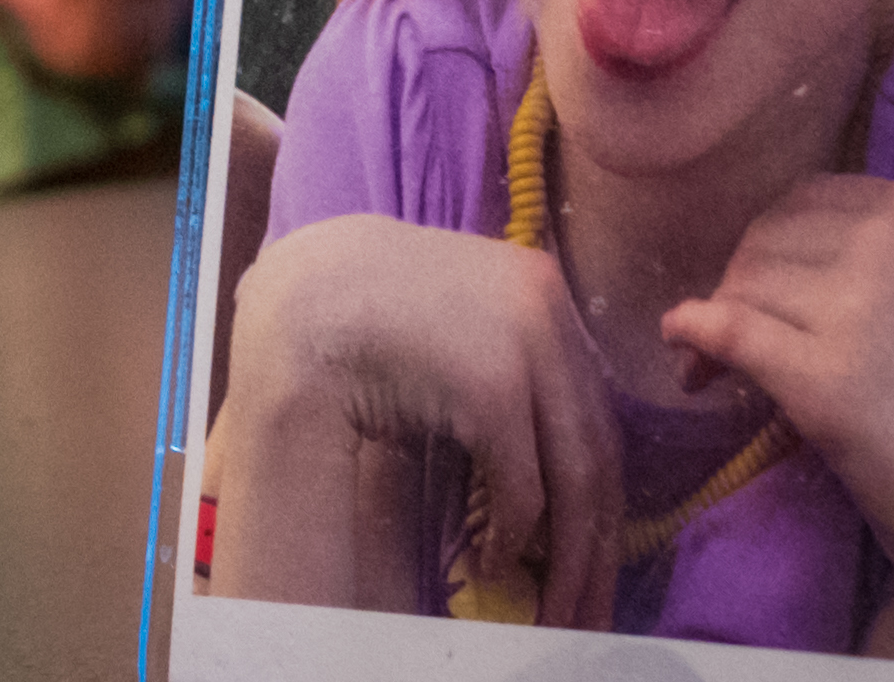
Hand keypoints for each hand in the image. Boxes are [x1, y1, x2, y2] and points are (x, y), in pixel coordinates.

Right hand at [199, 211, 621, 621]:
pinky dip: (513, 537)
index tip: (597, 545)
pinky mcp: (492, 385)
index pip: (593, 407)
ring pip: (575, 473)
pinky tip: (495, 566)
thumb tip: (541, 478)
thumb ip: (499, 373)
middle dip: (597, 537)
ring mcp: (525, 343)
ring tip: (558, 608)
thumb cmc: (359, 315)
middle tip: (590, 602)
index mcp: (540, 286)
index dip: (597, 486)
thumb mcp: (450, 331)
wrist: (296, 296)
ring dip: (570, 556)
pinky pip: (522, 485)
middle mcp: (548, 309)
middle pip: (597, 445)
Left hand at [661, 176, 893, 678]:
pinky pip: (727, 332)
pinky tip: (689, 364)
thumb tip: (750, 258)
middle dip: (737, 288)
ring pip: (739, 288)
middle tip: (729, 340)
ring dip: (715, 327)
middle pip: (761, 242)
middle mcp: (884, 242)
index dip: (768, 249)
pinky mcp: (824, 377)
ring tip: (717, 372)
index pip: (800, 203)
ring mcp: (856, 307)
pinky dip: (692, 341)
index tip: (763, 289)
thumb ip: (859, 254)